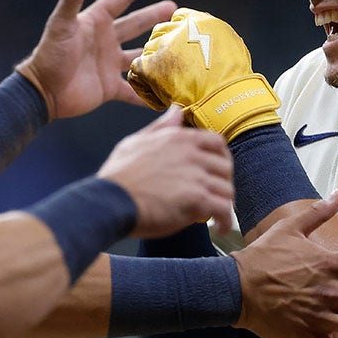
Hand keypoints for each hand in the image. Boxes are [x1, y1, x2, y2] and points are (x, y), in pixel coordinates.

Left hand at [15, 0, 176, 119]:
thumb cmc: (50, 54)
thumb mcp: (61, 24)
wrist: (43, 91)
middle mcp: (105, 41)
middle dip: (154, 16)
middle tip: (175, 8)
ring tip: (179, 48)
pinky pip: (134, 91)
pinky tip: (167, 95)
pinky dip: (149, 95)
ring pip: (140, 56)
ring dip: (157, 53)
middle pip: (135, 24)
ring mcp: (109, 64)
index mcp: (96, 22)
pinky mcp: (110, 87)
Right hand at [97, 107, 234, 237]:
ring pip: (227, 189)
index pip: (216, 142)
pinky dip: (225, 220)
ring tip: (217, 216)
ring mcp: (196, 176)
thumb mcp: (136, 141)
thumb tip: (176, 111)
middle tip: (216, 195)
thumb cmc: (118, 176)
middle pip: (226, 167)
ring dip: (225, 204)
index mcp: (179, 138)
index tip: (216, 171)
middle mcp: (191, 154)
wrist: (110, 200)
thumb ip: (161, 127)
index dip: (220, 158)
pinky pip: (224, 209)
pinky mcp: (197, 199)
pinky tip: (219, 227)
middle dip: (223, 182)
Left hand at [127, 7, 280, 140]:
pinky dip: (144, 86)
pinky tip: (157, 97)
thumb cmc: (234, 81)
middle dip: (163, 49)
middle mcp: (179, 29)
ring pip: (148, 52)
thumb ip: (215, 39)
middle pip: (160, 33)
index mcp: (200, 21)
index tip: (182, 50)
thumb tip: (210, 42)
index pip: (179, 19)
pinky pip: (137, 73)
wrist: (228, 101)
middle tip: (172, 71)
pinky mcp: (151, 66)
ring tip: (167, 87)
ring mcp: (163, 46)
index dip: (177, 35)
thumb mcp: (232, 47)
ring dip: (154, 67)